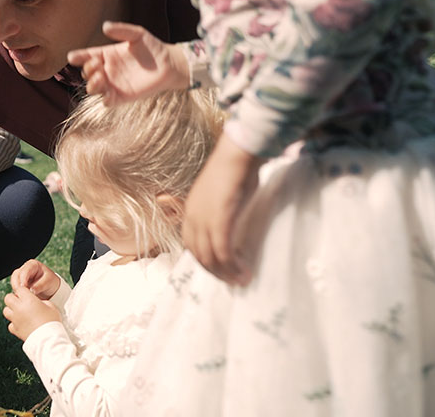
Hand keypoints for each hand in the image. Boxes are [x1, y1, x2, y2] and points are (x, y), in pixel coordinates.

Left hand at [3, 287, 61, 341]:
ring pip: (5, 311)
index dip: (23, 291)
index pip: (19, 289)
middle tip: (21, 302)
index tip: (26, 294)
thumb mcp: (52, 307)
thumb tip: (38, 303)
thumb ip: (43, 302)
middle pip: (8, 298)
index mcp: (28, 300)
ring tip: (19, 313)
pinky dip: (14, 324)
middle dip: (13, 298)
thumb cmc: (52, 322)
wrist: (49, 339)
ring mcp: (16, 319)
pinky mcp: (15, 330)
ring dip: (11, 310)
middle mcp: (19, 308)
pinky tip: (21, 324)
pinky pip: (10, 324)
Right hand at [10, 259, 60, 299]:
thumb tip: (32, 290)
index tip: (24, 287)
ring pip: (14, 281)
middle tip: (22, 293)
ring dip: (16, 289)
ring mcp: (22, 276)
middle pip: (16, 275)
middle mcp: (25, 269)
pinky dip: (17, 292)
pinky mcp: (20, 284)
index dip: (23, 278)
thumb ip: (40, 285)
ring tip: (23, 296)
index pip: (24, 270)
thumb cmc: (51, 282)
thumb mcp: (48, 282)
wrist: (52, 288)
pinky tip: (22, 297)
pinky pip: (15, 287)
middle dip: (18, 284)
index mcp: (33, 265)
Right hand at [66, 21, 188, 104]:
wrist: (169, 64)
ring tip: (100, 78)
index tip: (72, 57)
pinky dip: (104, 99)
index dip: (78, 57)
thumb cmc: (153, 47)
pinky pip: (107, 101)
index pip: (87, 56)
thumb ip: (122, 30)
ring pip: (94, 88)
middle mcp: (107, 70)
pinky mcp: (122, 96)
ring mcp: (113, 84)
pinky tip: (107, 94)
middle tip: (96, 64)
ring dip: (92, 84)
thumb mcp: (137, 34)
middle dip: (87, 70)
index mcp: (107, 54)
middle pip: (88, 73)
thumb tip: (105, 26)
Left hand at [182, 135, 266, 285]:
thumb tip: (231, 228)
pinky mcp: (219, 219)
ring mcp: (204, 218)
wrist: (238, 154)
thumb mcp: (222, 195)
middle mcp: (193, 216)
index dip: (205, 260)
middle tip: (233, 281)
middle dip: (216, 272)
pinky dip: (232, 265)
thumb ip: (221, 213)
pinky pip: (223, 250)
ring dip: (225, 273)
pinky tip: (244, 271)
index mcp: (191, 211)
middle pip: (199, 254)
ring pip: (210, 256)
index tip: (220, 270)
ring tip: (241, 280)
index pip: (191, 244)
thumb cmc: (236, 170)